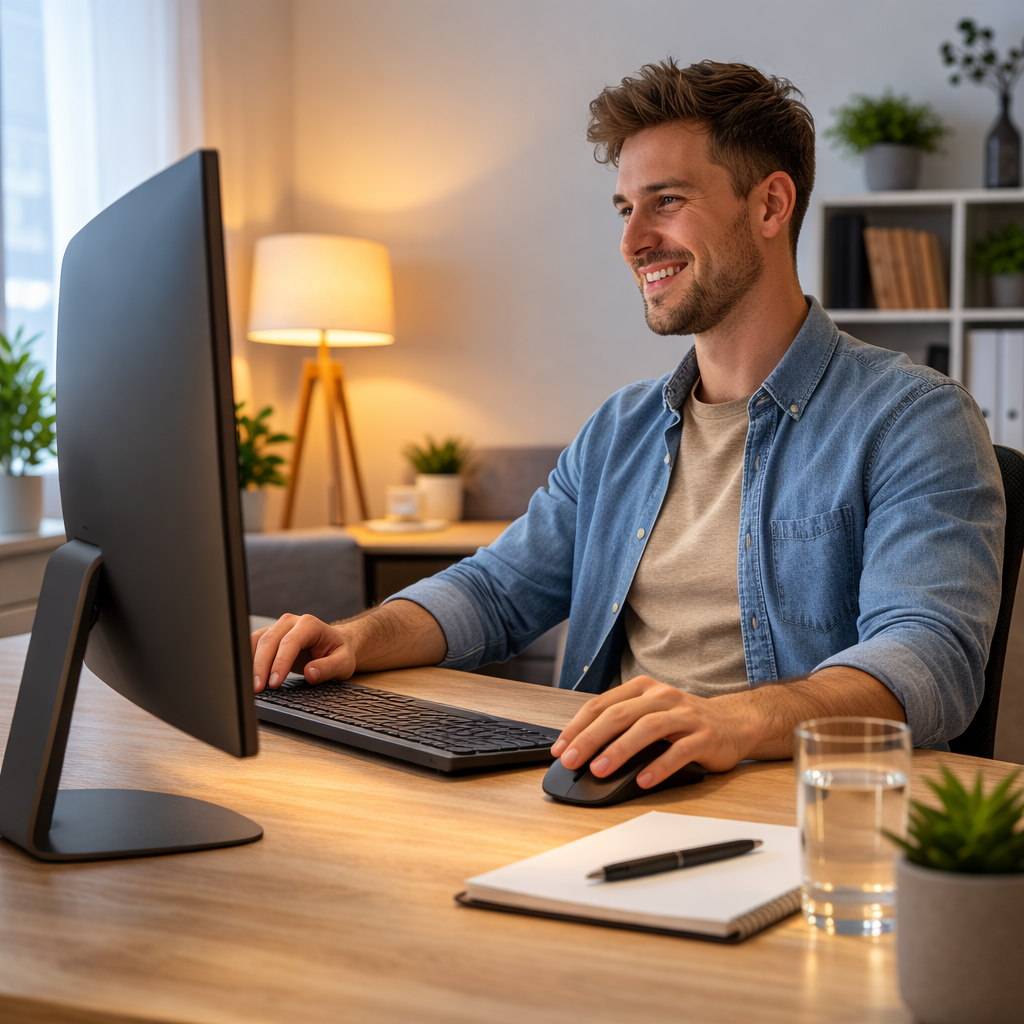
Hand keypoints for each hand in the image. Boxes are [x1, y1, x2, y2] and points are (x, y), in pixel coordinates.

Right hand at [251, 614, 354, 692]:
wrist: (333, 644)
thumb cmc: (338, 652)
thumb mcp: (343, 662)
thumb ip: (328, 668)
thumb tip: (310, 673)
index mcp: (310, 624)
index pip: (290, 642)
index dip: (280, 663)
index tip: (274, 682)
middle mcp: (291, 622)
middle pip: (269, 641)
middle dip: (261, 666)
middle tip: (258, 688)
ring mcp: (278, 627)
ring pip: (257, 641)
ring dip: (252, 663)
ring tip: (253, 685)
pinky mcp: (270, 636)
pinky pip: (254, 644)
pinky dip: (249, 659)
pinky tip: (250, 675)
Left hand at [549, 676, 757, 786]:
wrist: (736, 722)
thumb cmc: (684, 722)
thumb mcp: (650, 714)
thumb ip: (622, 726)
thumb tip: (584, 752)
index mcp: (643, 689)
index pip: (601, 704)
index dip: (577, 726)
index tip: (560, 749)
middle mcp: (662, 697)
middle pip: (619, 715)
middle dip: (591, 738)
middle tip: (572, 760)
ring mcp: (685, 715)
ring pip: (647, 729)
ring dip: (620, 750)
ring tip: (600, 769)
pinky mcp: (705, 736)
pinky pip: (679, 751)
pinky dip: (659, 766)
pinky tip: (643, 781)